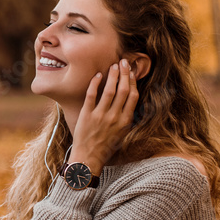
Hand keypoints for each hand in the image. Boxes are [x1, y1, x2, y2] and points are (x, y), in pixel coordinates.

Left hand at [69, 58, 137, 172]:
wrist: (89, 158)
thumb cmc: (106, 146)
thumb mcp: (123, 133)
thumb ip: (127, 118)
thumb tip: (133, 102)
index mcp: (125, 121)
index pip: (133, 96)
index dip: (133, 82)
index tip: (132, 72)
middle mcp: (114, 117)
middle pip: (123, 90)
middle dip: (124, 74)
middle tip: (124, 62)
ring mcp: (100, 116)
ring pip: (108, 91)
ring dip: (112, 76)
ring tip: (113, 65)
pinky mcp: (86, 115)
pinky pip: (91, 95)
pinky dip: (95, 84)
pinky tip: (97, 75)